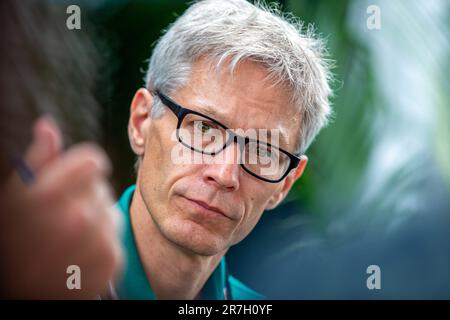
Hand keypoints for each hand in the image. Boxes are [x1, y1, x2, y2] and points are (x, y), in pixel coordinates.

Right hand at [0, 117, 122, 298]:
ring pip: (109, 209)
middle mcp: (78, 216)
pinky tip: (81, 252)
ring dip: (95, 217)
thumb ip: (37, 160)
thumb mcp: (14, 197)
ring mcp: (98, 240)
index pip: (92, 160)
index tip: (79, 175)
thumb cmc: (15, 243)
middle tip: (61, 215)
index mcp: (50, 196)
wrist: (26, 295)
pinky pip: (115, 234)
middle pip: (100, 185)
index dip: (85, 165)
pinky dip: (102, 240)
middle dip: (84, 193)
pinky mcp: (112, 260)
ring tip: (70, 237)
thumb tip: (47, 126)